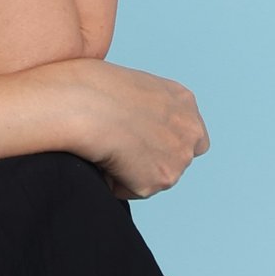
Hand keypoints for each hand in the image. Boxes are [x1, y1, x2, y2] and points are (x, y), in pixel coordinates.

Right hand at [34, 55, 208, 199]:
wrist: (83, 102)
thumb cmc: (91, 86)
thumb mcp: (132, 85)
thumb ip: (146, 107)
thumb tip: (132, 127)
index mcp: (183, 101)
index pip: (191, 133)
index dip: (165, 139)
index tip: (143, 139)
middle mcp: (190, 131)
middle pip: (176, 159)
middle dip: (152, 159)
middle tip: (121, 148)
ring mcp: (178, 158)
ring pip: (155, 177)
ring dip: (132, 170)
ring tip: (106, 148)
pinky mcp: (159, 181)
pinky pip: (133, 190)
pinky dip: (116, 181)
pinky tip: (102, 159)